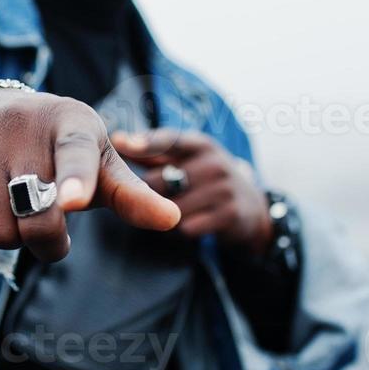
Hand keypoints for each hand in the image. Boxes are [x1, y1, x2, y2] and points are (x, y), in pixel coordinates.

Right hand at [0, 84, 181, 262]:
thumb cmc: (56, 144)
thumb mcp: (97, 158)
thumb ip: (130, 193)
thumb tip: (173, 220)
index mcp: (71, 123)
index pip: (75, 153)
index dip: (76, 180)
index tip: (74, 202)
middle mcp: (22, 126)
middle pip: (36, 217)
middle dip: (47, 240)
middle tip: (53, 233)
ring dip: (12, 238)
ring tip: (18, 212)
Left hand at [110, 129, 272, 253]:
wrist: (252, 209)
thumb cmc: (206, 180)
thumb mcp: (187, 160)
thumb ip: (153, 152)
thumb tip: (116, 138)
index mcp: (200, 144)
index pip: (170, 139)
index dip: (145, 141)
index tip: (120, 142)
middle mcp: (214, 162)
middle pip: (159, 181)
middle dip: (151, 195)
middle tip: (164, 199)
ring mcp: (224, 188)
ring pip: (171, 209)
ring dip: (167, 216)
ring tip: (183, 212)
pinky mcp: (230, 214)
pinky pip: (187, 228)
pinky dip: (182, 231)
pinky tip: (194, 224)